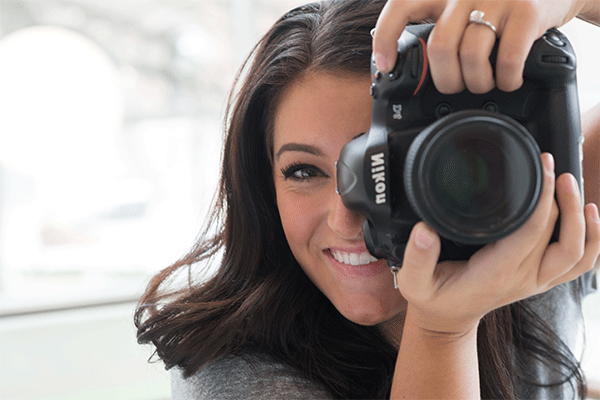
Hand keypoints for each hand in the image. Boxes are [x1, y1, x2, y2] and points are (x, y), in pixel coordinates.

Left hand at [372, 0, 588, 93]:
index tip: (386, 66)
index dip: (386, 38)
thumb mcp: (464, 6)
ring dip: (477, 83)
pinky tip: (508, 80)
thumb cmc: (501, 5)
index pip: (401, 7)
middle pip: (440, 47)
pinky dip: (506, 80)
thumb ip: (438, 26)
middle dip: (446, 80)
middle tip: (456, 86)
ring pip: (471, 57)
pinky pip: (507, 60)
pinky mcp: (527, 11)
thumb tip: (400, 60)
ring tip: (485, 83)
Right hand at [396, 153, 599, 334]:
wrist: (446, 321)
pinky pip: (578, 262)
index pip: (531, 232)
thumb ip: (417, 257)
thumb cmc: (433, 299)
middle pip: (559, 235)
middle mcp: (522, 277)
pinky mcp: (540, 279)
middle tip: (549, 164)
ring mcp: (535, 280)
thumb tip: (423, 230)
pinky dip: (592, 239)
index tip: (538, 168)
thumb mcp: (414, 282)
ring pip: (578, 251)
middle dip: (560, 196)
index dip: (541, 198)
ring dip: (581, 218)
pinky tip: (589, 213)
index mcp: (495, 272)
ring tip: (569, 184)